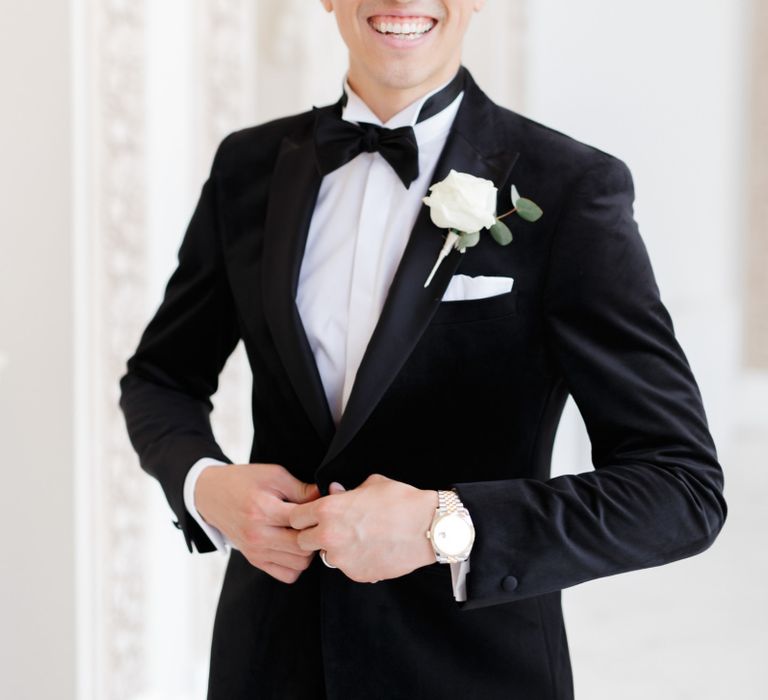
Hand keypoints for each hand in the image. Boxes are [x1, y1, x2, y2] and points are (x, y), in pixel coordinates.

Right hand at [195, 463, 320, 583]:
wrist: (211, 495)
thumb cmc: (244, 481)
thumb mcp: (273, 475)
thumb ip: (300, 488)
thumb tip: (324, 497)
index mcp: (263, 510)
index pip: (303, 521)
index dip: (318, 514)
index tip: (321, 507)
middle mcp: (258, 535)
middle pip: (303, 547)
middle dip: (314, 534)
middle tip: (315, 522)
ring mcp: (255, 551)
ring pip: (299, 564)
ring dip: (307, 550)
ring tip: (304, 533)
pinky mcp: (254, 560)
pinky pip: (287, 574)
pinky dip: (296, 564)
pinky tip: (294, 546)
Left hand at [289, 474, 437, 582]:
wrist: (428, 527)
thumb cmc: (401, 501)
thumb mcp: (371, 484)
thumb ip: (346, 490)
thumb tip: (333, 490)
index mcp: (328, 510)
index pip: (294, 517)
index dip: (303, 516)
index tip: (312, 516)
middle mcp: (329, 536)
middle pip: (302, 541)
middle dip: (312, 535)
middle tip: (332, 529)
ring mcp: (341, 559)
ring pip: (325, 556)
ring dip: (334, 549)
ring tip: (358, 539)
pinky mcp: (356, 574)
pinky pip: (346, 568)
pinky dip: (354, 561)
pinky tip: (371, 549)